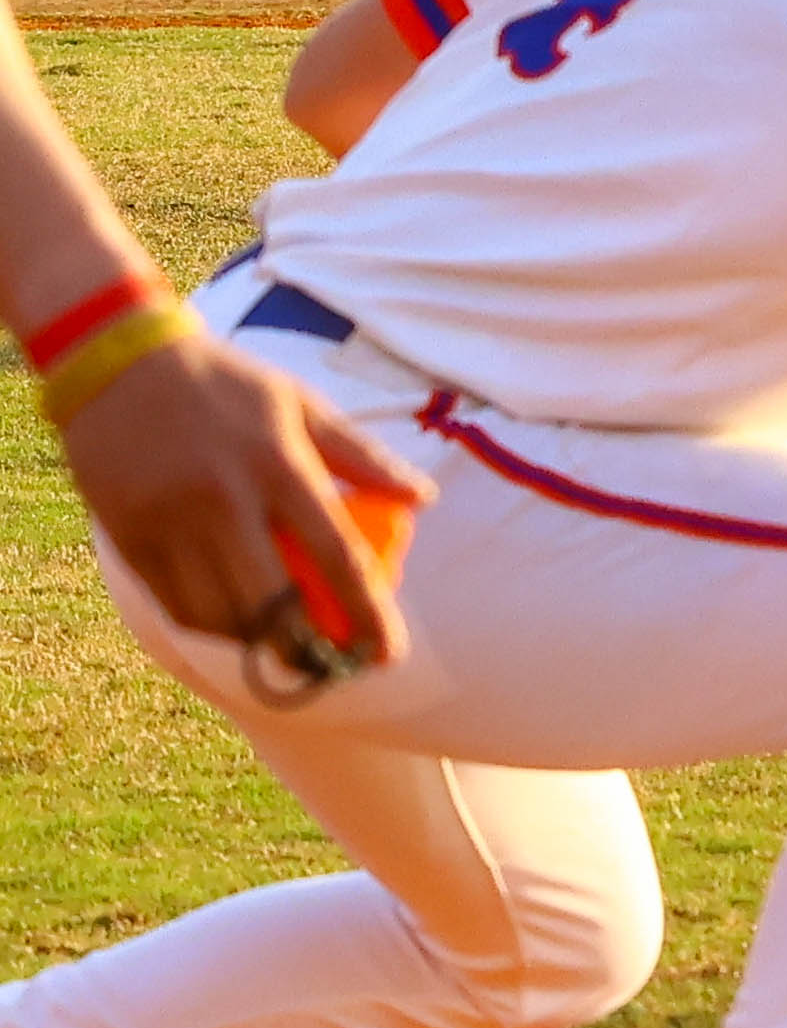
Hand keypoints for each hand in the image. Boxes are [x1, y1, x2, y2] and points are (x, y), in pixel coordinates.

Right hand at [63, 339, 426, 680]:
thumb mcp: (303, 404)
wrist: (118, 364)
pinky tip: (235, 623)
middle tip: (333, 664)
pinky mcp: (128, 535)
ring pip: (218, 614)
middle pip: (271, 602)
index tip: (388, 653)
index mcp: (277, 465)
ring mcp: (169, 521)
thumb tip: (425, 497)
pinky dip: (210, 625)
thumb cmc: (227, 385)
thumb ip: (363, 456)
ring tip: (285, 642)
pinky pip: (174, 604)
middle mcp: (222, 499)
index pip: (335, 555)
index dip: (366, 613)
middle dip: (307, 648)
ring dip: (257, 642)